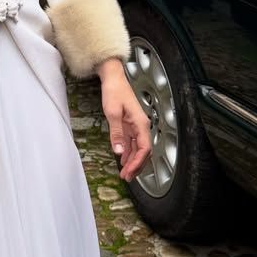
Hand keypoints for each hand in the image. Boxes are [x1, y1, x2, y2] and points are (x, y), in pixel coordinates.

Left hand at [98, 63, 150, 180]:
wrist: (113, 78)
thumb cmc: (115, 91)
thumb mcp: (113, 113)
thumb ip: (116, 133)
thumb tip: (118, 151)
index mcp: (141, 123)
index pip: (144, 149)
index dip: (138, 163)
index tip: (130, 172)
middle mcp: (141, 125)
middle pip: (143, 151)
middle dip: (136, 166)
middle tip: (127, 177)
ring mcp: (135, 125)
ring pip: (137, 148)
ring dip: (132, 161)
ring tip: (125, 173)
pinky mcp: (129, 124)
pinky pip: (131, 142)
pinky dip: (128, 152)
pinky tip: (123, 159)